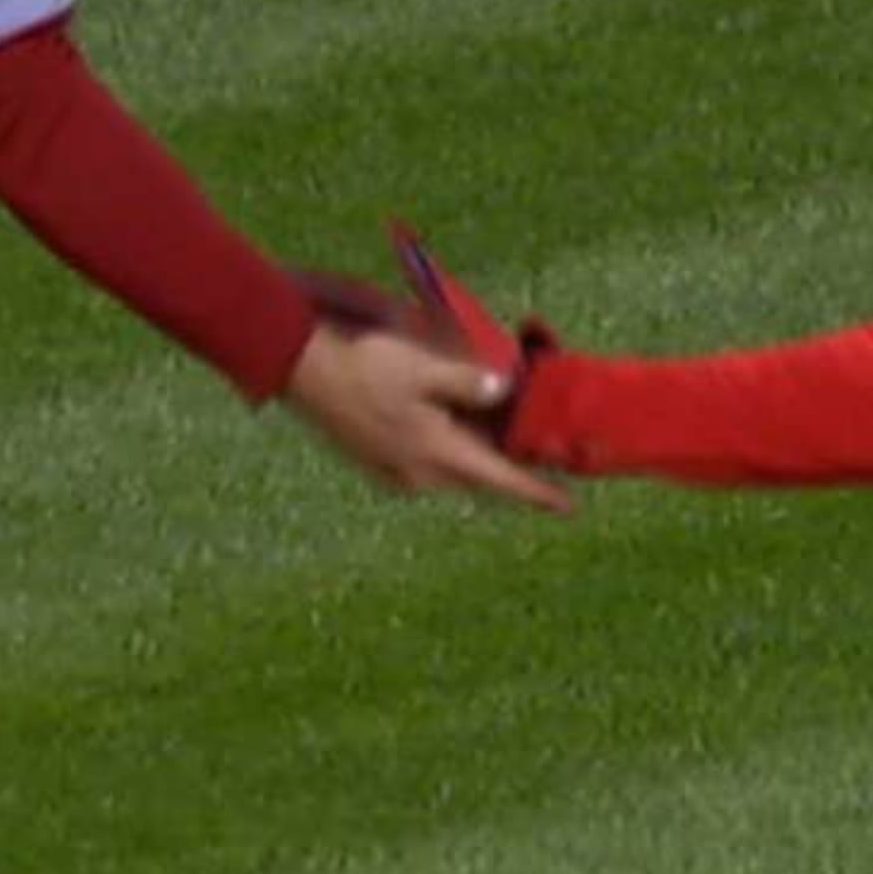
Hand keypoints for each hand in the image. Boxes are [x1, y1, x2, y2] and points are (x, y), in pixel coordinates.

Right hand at [278, 324, 570, 511]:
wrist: (304, 374)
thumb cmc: (366, 368)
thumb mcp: (425, 370)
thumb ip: (469, 385)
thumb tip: (504, 393)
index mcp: (438, 453)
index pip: (500, 480)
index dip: (537, 492)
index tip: (568, 505)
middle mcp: (420, 475)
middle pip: (478, 479)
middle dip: (508, 470)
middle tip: (534, 452)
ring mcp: (396, 474)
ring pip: (452, 473)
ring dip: (475, 457)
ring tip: (493, 430)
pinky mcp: (378, 466)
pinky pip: (427, 467)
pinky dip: (447, 451)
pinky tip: (447, 424)